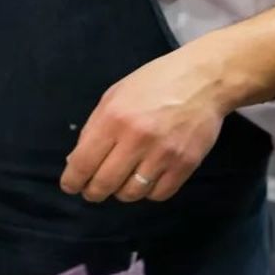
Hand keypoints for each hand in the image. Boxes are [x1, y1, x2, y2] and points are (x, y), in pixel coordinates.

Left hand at [60, 43, 229, 203]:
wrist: (203, 80)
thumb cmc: (154, 83)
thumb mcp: (114, 96)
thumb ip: (93, 129)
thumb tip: (76, 162)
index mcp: (113, 118)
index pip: (84, 162)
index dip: (73, 181)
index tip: (71, 186)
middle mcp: (136, 139)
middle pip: (105, 183)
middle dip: (93, 192)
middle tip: (93, 191)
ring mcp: (163, 154)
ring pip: (132, 193)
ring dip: (122, 192)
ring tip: (122, 181)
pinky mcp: (186, 164)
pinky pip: (159, 194)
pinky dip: (148, 192)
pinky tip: (146, 180)